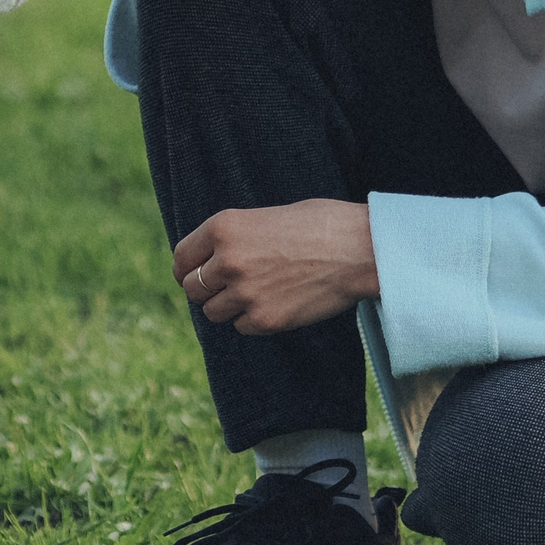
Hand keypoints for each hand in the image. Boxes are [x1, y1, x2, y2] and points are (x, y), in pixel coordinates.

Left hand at [175, 200, 378, 333]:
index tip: (193, 274)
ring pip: (213, 312)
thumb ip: (234, 238)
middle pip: (192, 289)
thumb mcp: (266, 217)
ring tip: (257, 293)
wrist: (362, 248)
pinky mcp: (265, 319)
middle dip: (207, 289)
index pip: (182, 258)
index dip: (186, 268)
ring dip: (229, 307)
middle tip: (228, 287)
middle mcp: (228, 260)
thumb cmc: (321, 225)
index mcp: (224, 227)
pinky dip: (253, 320)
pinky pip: (242, 327)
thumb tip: (210, 263)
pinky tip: (276, 303)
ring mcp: (245, 292)